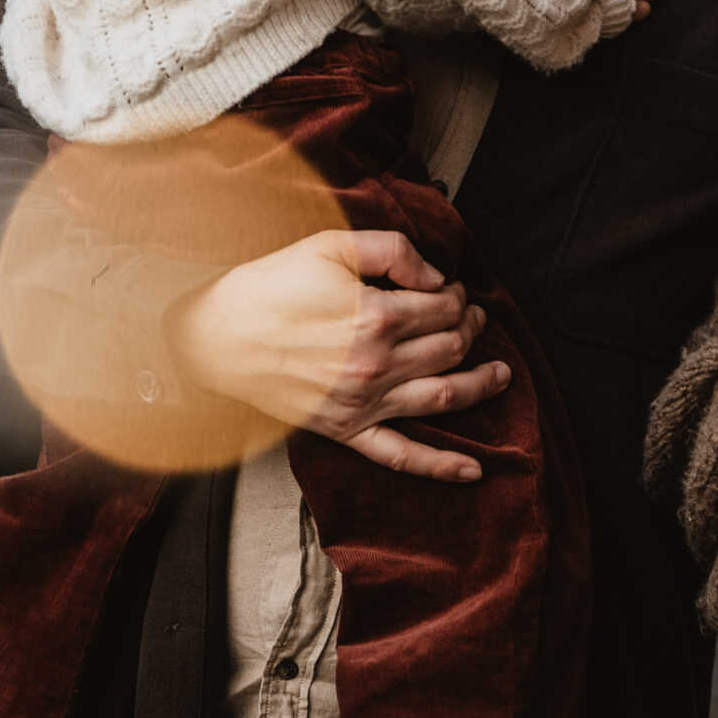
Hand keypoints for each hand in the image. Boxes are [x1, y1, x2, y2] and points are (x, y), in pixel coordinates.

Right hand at [168, 229, 505, 480]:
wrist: (216, 337)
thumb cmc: (269, 287)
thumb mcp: (329, 246)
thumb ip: (391, 250)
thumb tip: (435, 275)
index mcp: (376, 316)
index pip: (443, 308)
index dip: (457, 296)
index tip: (453, 289)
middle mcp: (377, 365)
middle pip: (450, 349)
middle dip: (472, 329)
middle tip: (475, 317)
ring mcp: (364, 403)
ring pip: (444, 398)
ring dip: (481, 385)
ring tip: (501, 374)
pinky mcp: (346, 431)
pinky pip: (403, 456)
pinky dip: (442, 467)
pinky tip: (474, 471)